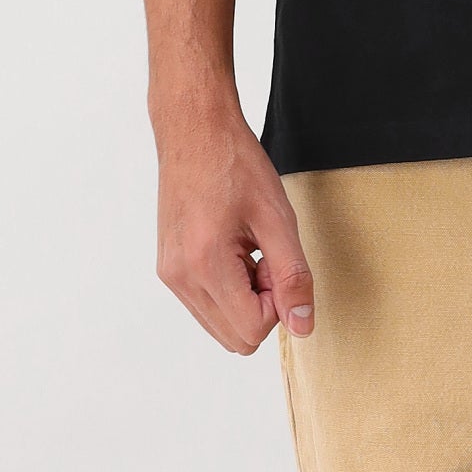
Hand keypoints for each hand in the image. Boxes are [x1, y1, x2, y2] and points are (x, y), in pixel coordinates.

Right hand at [152, 101, 313, 354]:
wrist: (194, 132)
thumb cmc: (235, 165)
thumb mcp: (277, 219)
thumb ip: (293, 277)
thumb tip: (302, 326)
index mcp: (204, 265)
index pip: (252, 330)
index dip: (279, 304)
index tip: (277, 262)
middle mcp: (180, 278)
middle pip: (236, 339)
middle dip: (263, 307)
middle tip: (267, 258)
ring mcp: (170, 275)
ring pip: (221, 326)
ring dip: (246, 300)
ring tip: (250, 251)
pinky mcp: (169, 268)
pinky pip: (206, 305)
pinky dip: (229, 290)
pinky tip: (234, 250)